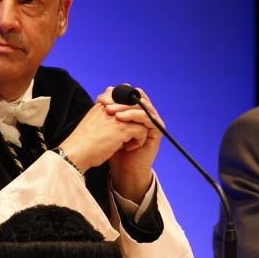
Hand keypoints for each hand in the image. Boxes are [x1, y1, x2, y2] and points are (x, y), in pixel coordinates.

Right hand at [59, 102, 147, 172]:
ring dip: (138, 132)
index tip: (126, 123)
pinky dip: (138, 141)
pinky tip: (127, 148)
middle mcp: (111, 107)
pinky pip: (142, 131)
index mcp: (102, 104)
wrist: (76, 153)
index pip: (123, 98)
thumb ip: (103, 112)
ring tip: (128, 143)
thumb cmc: (83, 142)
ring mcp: (117, 117)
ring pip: (141, 119)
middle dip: (137, 120)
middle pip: (135, 107)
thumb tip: (110, 102)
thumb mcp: (93, 121)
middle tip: (131, 134)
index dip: (129, 111)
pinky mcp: (123, 129)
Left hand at [97, 85, 163, 200]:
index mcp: (136, 110)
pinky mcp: (157, 130)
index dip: (116, 94)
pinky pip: (147, 118)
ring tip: (112, 112)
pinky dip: (134, 116)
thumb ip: (111, 108)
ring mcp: (153, 121)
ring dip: (126, 108)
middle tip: (106, 105)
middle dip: (120, 100)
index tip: (100, 99)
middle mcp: (145, 114)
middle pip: (136, 98)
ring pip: (142, 106)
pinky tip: (121, 119)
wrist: (123, 169)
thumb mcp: (110, 125)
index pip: (129, 95)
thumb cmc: (115, 148)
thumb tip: (106, 89)